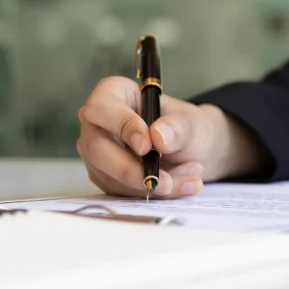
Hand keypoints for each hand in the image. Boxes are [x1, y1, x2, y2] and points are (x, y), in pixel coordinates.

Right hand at [76, 76, 266, 197]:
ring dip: (150, 185)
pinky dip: (151, 193)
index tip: (147, 146)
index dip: (122, 126)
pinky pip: (120, 192)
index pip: (102, 107)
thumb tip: (159, 136)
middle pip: (97, 149)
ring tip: (189, 179)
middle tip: (167, 182)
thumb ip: (178, 127)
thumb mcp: (191, 122)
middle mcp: (98, 123)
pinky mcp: (105, 177)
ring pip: (110, 176)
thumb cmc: (185, 127)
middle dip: (132, 171)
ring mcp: (97, 152)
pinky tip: (178, 186)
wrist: (191, 151)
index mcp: (114, 94)